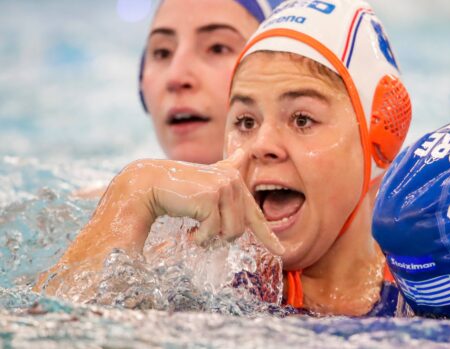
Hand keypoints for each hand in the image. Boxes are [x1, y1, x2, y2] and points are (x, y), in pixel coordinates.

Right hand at [146, 149, 283, 253]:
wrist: (147, 185)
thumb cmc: (176, 187)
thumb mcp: (206, 180)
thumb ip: (227, 168)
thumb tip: (245, 152)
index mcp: (233, 178)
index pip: (253, 212)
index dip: (267, 234)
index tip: (279, 250)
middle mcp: (232, 180)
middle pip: (240, 228)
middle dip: (221, 237)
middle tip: (201, 233)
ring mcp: (223, 187)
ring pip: (230, 232)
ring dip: (210, 238)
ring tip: (194, 229)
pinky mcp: (211, 197)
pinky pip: (213, 232)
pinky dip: (200, 237)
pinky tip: (189, 230)